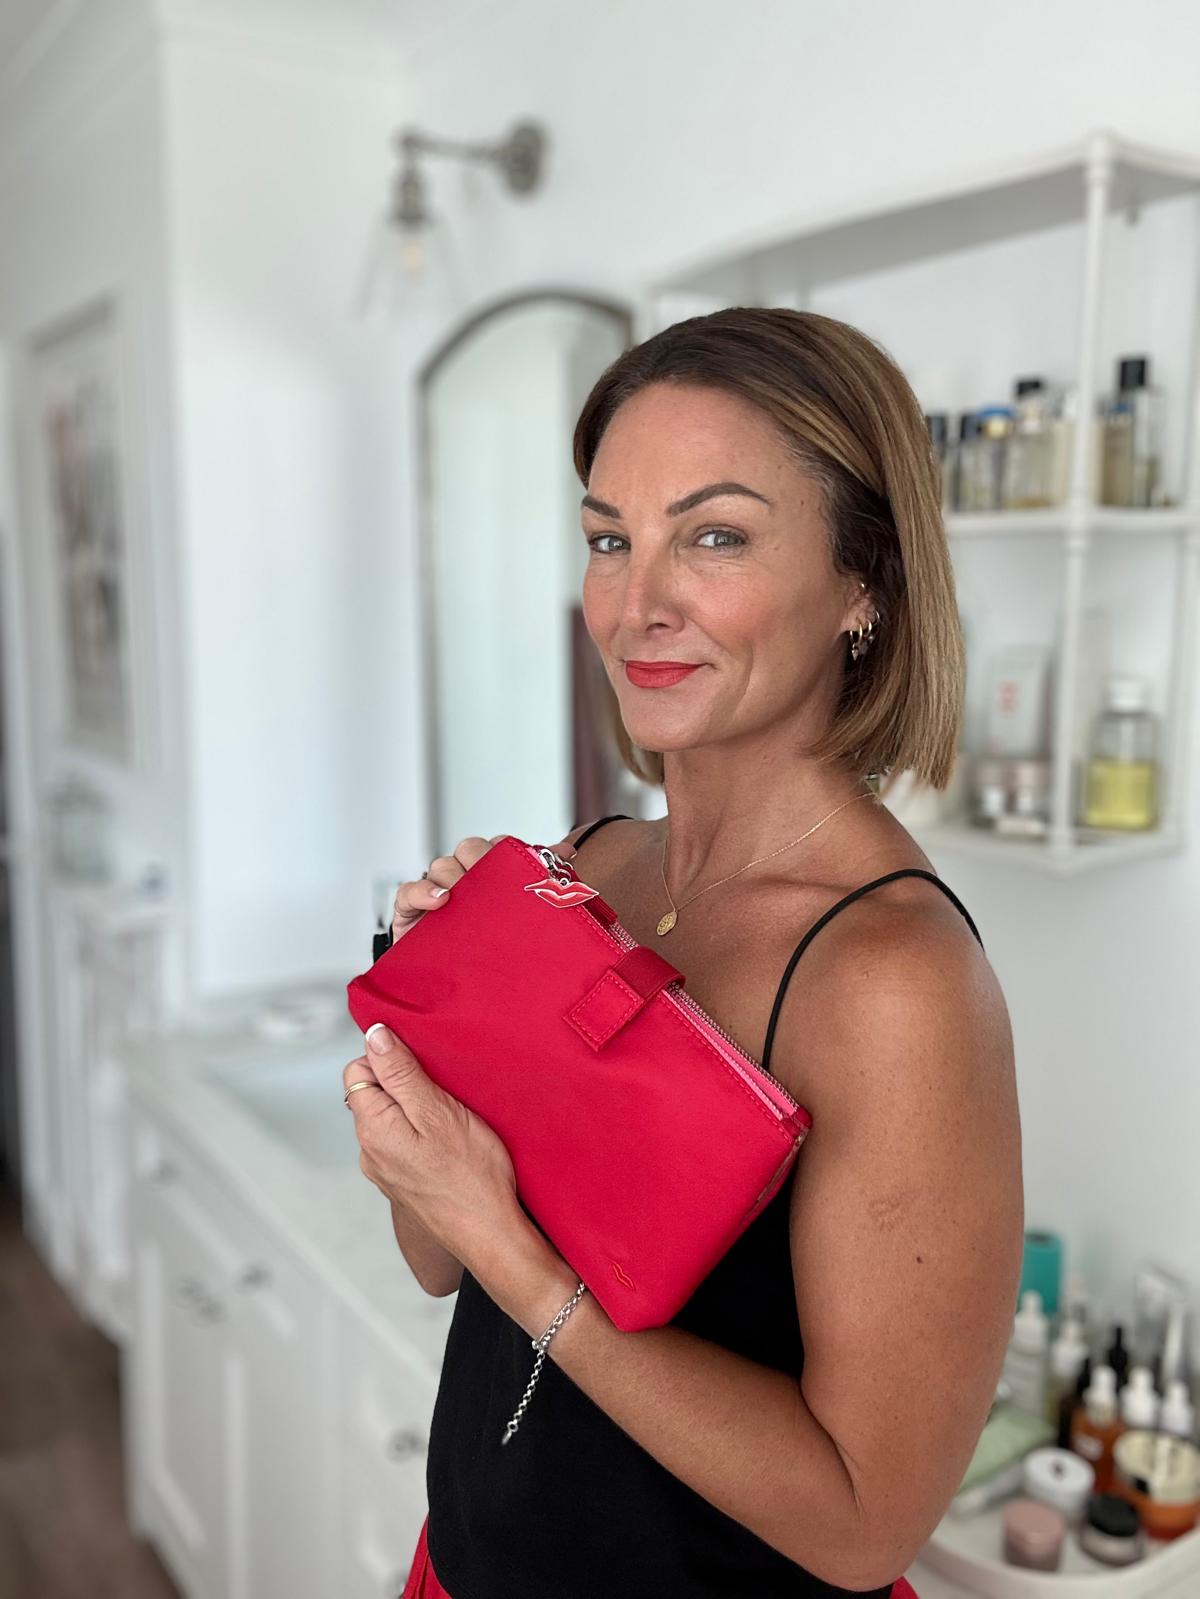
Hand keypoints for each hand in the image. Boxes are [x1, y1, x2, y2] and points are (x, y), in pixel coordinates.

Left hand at [343, 1022, 522, 1269]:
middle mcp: (369, 1151)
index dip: (390, 1058)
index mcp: (372, 1128)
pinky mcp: (404, 1183)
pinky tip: (451, 1143)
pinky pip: (404, 1141)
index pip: (357, 1069)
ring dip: (416, 1108)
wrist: (490, 1235)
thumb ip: (400, 1072)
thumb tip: (373, 1036)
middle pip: (373, 1093)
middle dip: (405, 1082)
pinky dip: (423, 1133)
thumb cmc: (472, 1175)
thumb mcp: (438, 1110)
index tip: (425, 1067)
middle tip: (444, 1093)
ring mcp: (385, 1170)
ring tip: (452, 1119)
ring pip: (391, 1117)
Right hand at [389, 829, 581, 941]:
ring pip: (442, 865)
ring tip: (464, 895)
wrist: (460, 1001)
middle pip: (469, 849)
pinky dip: (422, 892)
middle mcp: (465, 883)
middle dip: (482, 859)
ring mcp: (436, 896)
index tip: (526, 863)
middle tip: (494, 882)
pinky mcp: (410, 913)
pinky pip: (408, 891)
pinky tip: (439, 901)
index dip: (510, 850)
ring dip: (455, 875)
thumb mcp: (523, 924)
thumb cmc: (494, 960)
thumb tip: (567, 851)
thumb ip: (545, 885)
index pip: (499, 847)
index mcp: (492, 881)